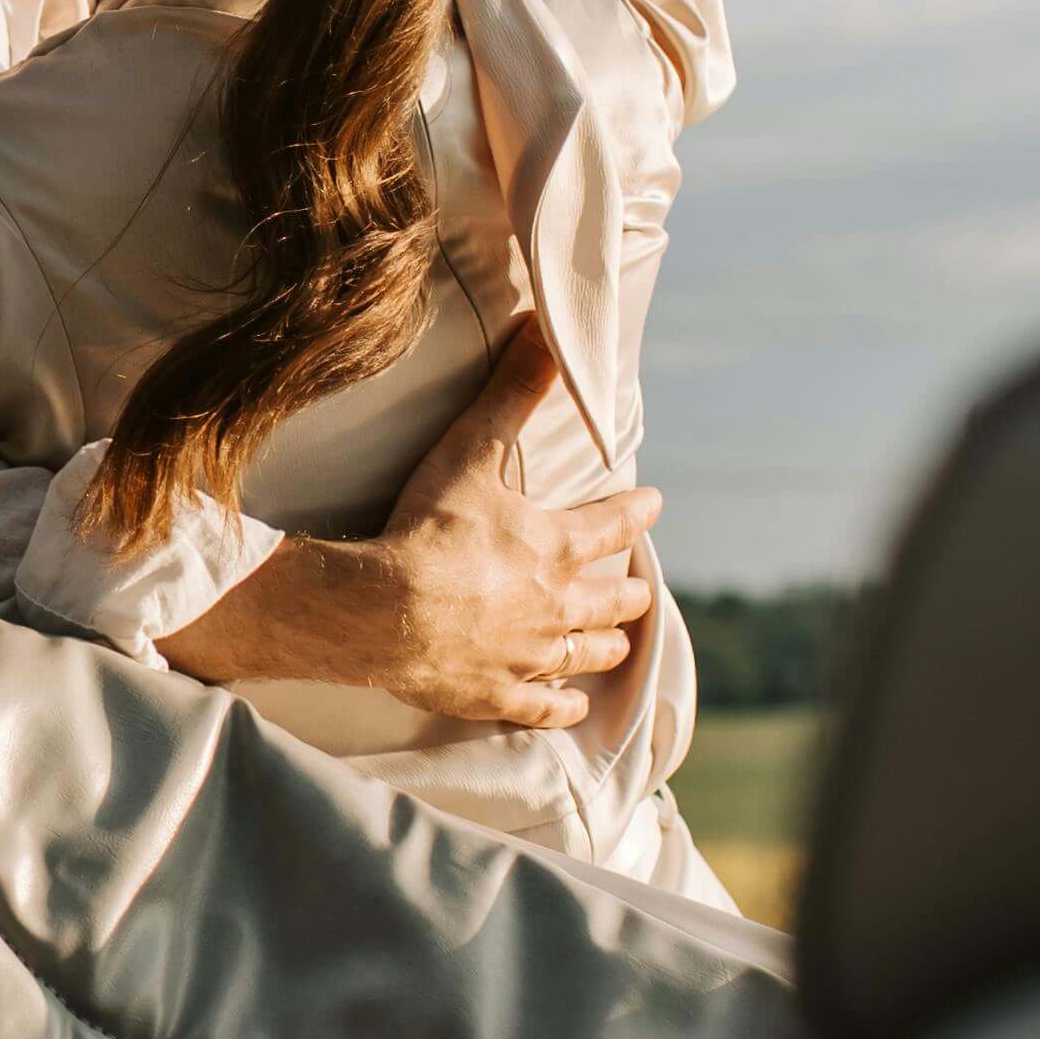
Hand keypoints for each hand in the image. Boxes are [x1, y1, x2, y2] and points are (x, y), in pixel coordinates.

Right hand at [157, 321, 659, 730]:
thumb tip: (545, 330)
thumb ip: (512, 391)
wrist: (386, 608)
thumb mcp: (473, 447)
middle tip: (640, 589)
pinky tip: (574, 708)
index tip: (653, 507)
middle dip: (628, 592)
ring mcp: (528, 656)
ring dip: (606, 647)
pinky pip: (542, 708)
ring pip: (585, 655)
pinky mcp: (494, 694)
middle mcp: (555, 605)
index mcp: (554, 546)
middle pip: (608, 600)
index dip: (634, 514)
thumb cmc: (429, 526)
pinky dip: (563, 708)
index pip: (611, 526)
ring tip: (619, 646)